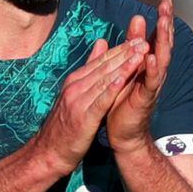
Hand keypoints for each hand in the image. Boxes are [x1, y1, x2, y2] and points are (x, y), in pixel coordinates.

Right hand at [32, 37, 148, 174]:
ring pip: (104, 80)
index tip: (137, 39)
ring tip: (140, 56)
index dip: (120, 50)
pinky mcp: (83, 118)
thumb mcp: (76, 94)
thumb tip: (102, 43)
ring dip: (123, 67)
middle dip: (125, 54)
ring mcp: (78, 101)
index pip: (100, 61)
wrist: (49, 151)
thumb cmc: (66, 124)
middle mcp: (75, 87)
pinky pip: (100, 101)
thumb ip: (90, 69)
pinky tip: (123, 80)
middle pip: (104, 67)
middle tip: (143, 42)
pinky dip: (111, 89)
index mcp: (75, 81)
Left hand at [107, 0, 174, 154]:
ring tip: (164, 22)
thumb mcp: (127, 65)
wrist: (123, 132)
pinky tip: (151, 57)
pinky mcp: (145, 99)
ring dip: (163, 41)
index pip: (159, 36)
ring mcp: (152, 85)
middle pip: (165, 43)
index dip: (163, 17)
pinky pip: (151, 82)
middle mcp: (155, 72)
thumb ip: (132, 43)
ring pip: (162, 59)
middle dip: (166, 22)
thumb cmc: (124, 98)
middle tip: (167, 3)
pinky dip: (152, 69)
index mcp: (150, 63)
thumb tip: (138, 17)